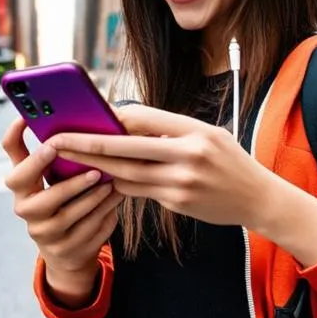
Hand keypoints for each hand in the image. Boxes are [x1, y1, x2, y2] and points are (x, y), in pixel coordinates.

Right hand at [2, 117, 122, 296]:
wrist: (68, 252)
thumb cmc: (65, 204)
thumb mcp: (56, 181)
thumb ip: (61, 158)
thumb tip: (86, 122)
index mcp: (23, 186)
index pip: (12, 158)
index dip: (14, 136)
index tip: (27, 119)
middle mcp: (26, 208)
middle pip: (31, 192)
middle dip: (54, 174)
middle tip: (84, 163)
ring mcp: (43, 233)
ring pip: (66, 214)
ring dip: (90, 196)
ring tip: (109, 180)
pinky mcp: (65, 249)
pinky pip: (87, 230)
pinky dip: (104, 213)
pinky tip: (115, 199)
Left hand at [46, 105, 272, 227]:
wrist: (258, 198)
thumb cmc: (230, 161)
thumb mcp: (208, 134)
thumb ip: (171, 130)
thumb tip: (126, 123)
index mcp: (195, 132)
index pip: (144, 118)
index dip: (112, 117)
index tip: (88, 114)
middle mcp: (188, 156)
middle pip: (125, 148)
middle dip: (87, 144)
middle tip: (58, 140)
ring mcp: (181, 183)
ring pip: (126, 174)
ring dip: (98, 167)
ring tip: (71, 159)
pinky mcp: (176, 202)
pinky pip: (138, 191)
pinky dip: (120, 182)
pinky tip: (104, 178)